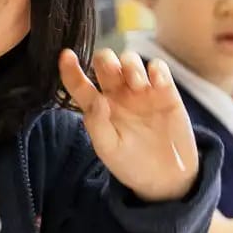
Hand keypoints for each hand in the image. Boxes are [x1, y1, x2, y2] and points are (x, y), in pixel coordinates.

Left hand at [59, 48, 200, 202]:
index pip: (79, 84)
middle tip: (113, 71)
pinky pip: (158, 68)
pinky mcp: (165, 91)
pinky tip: (158, 83)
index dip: (70, 69)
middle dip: (107, 60)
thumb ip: (97, 124)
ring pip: (130, 60)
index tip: (66, 55)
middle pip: (105, 63)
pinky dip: (157, 69)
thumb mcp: (108, 149)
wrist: (166, 177)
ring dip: (131, 65)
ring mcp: (140, 90)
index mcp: (98, 107)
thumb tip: (97, 100)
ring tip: (138, 85)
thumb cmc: (131, 164)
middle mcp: (117, 94)